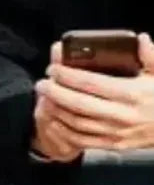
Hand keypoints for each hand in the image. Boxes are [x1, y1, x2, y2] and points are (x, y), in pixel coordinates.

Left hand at [34, 36, 153, 155]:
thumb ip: (150, 56)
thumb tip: (140, 39)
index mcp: (131, 93)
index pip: (91, 83)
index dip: (68, 75)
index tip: (53, 68)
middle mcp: (122, 114)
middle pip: (78, 104)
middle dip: (55, 92)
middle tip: (42, 83)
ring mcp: (116, 132)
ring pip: (77, 123)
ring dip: (57, 110)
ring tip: (46, 98)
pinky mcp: (114, 145)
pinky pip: (82, 140)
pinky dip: (64, 131)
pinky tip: (54, 120)